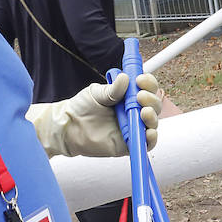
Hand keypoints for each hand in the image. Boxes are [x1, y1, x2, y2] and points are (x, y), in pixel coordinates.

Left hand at [27, 72, 161, 157]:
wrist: (68, 127)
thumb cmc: (81, 108)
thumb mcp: (97, 93)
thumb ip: (112, 89)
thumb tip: (125, 77)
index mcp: (128, 96)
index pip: (146, 88)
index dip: (148, 83)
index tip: (140, 80)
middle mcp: (133, 112)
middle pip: (153, 105)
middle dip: (151, 99)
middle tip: (140, 96)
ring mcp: (132, 128)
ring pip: (152, 123)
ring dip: (152, 116)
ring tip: (144, 112)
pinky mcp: (129, 144)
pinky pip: (146, 143)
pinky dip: (152, 138)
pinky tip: (149, 131)